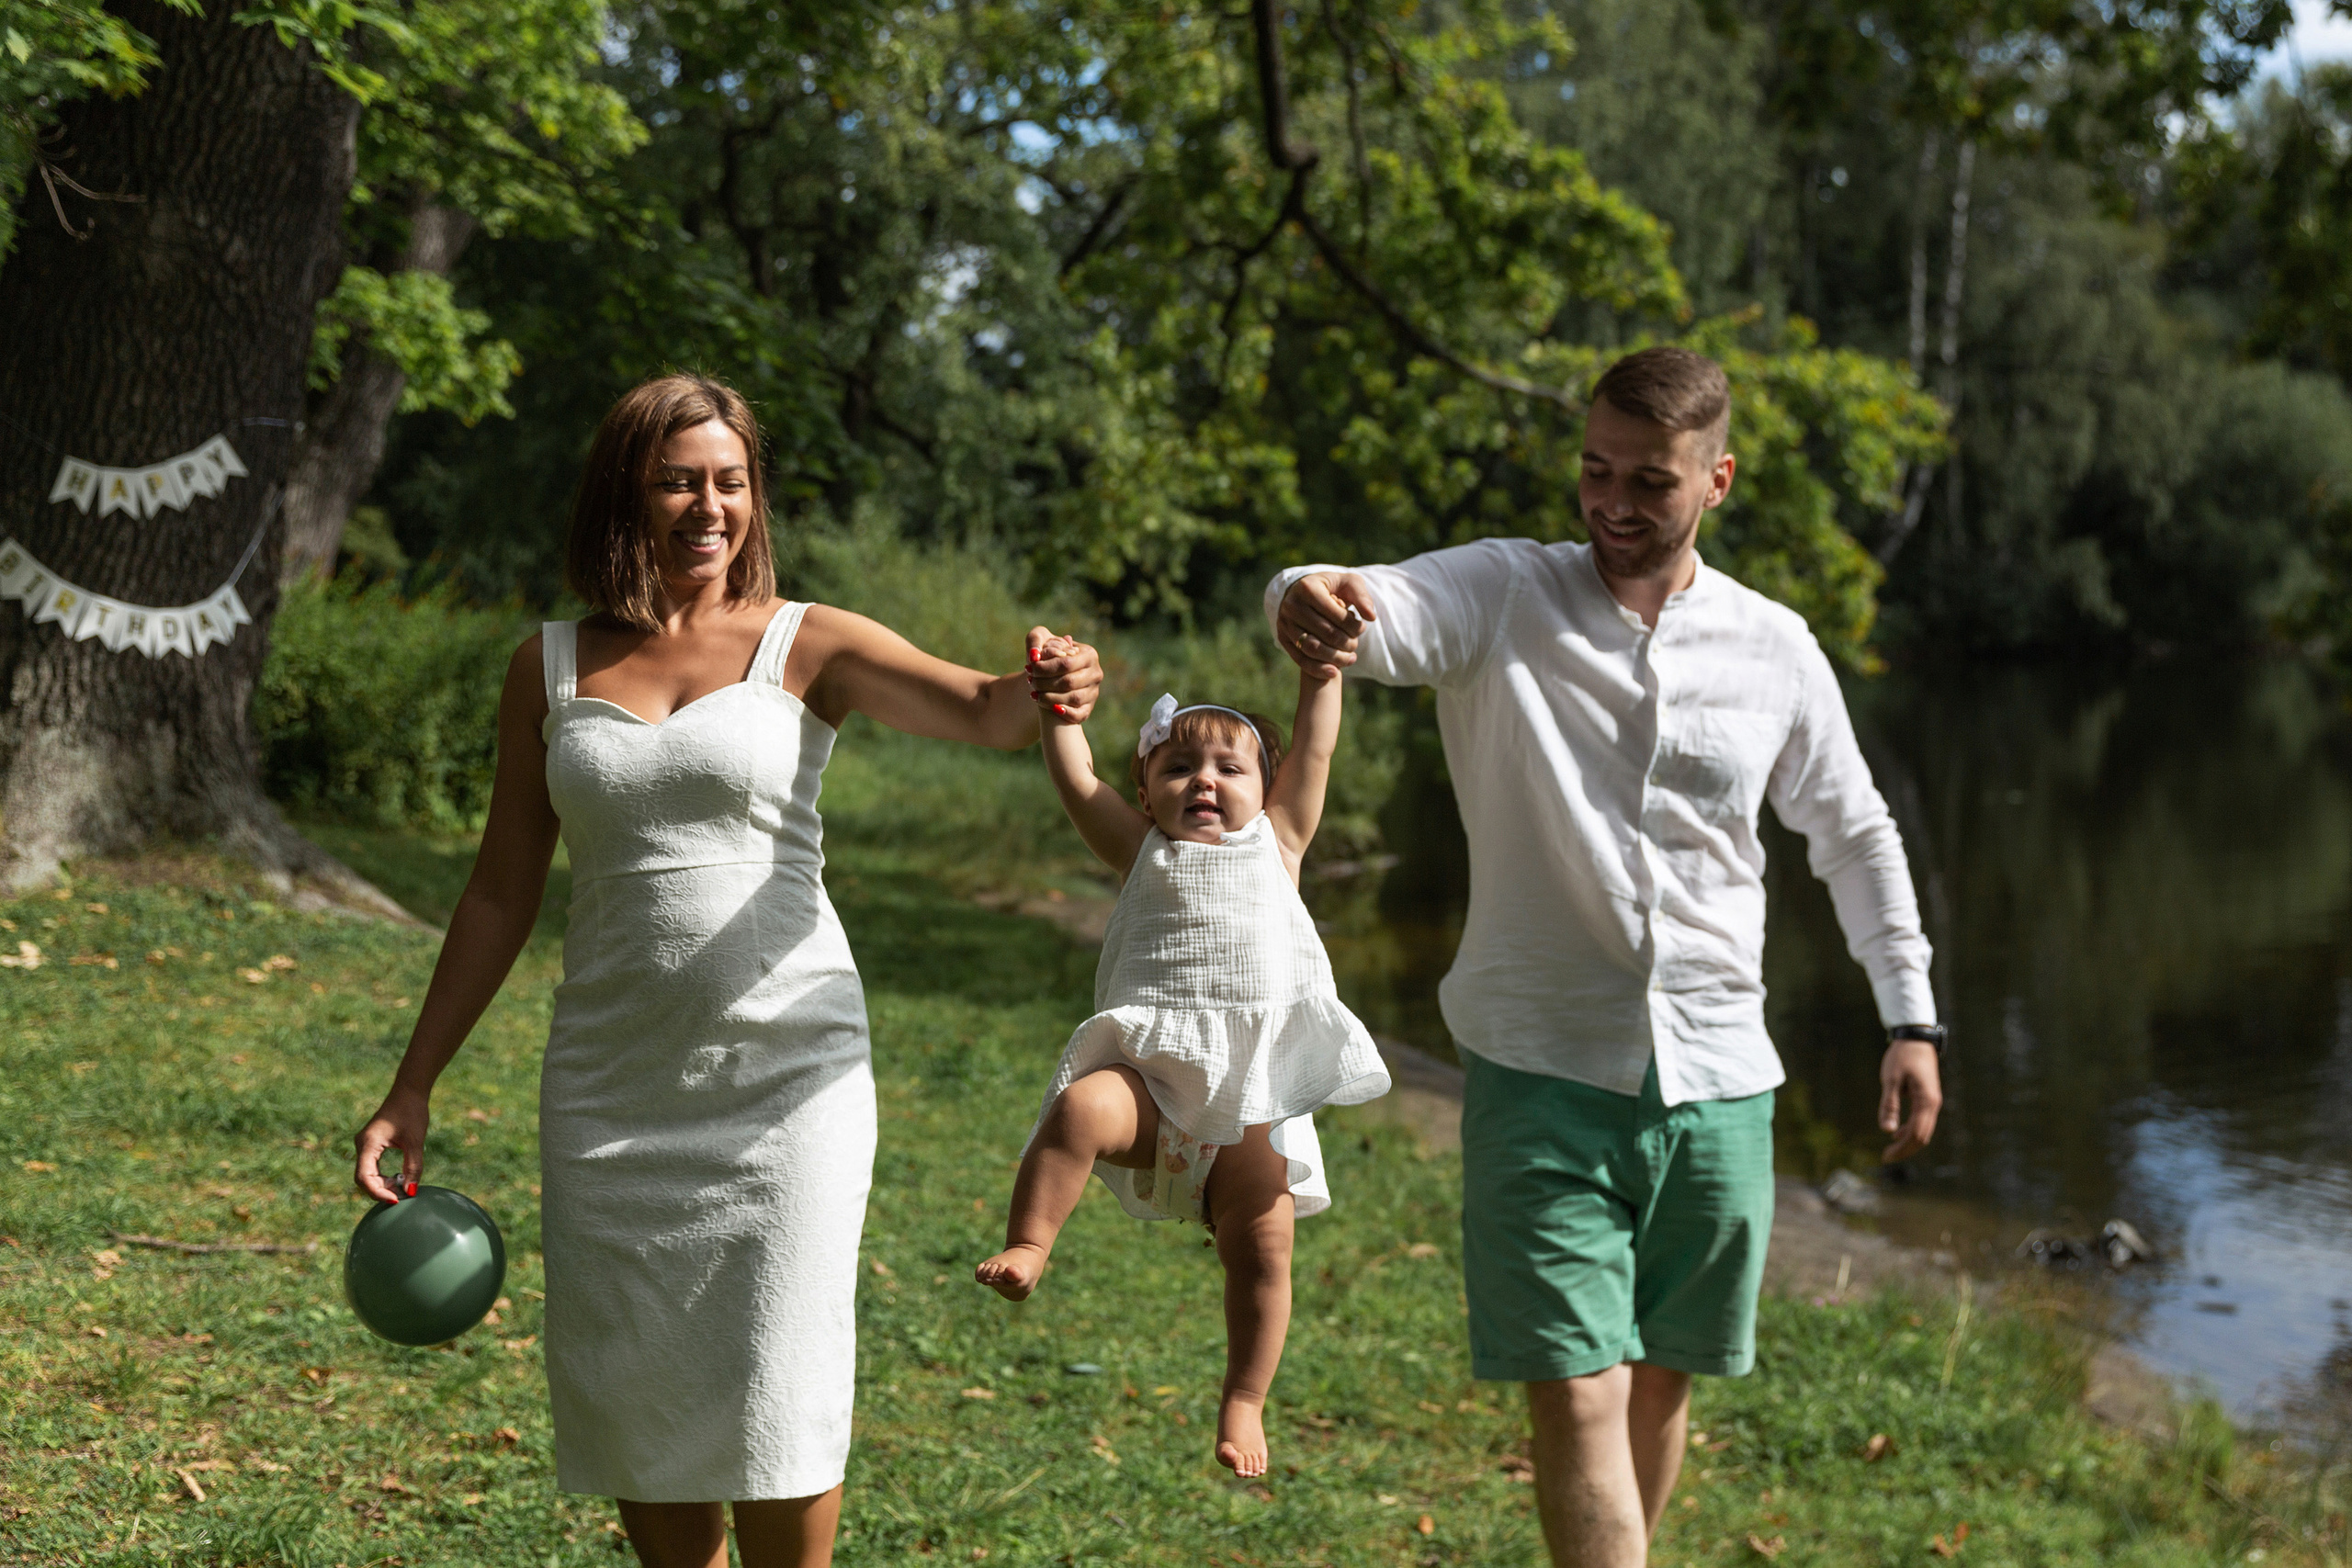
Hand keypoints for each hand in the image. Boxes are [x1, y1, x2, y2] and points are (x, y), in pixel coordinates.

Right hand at [354, 1084, 428, 1204]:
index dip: (378, 1192)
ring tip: (402, 1188)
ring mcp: (364, 1144)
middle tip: (401, 1197)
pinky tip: (398, 1179)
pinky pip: (371, 1166)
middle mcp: (361, 1144)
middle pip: (363, 1178)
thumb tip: (411, 1192)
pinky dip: (382, 1176)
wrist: (409, 1091)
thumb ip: (413, 1167)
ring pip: (366, 1173)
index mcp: (368, 1143)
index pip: (364, 1177)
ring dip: (382, 1184)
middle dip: (380, 1191)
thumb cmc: (412, 1112)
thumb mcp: (415, 1141)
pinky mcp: (371, 1144)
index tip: (396, 1200)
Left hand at [1026, 627, 1100, 722]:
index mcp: (1089, 654)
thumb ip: (1035, 640)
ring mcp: (1094, 692)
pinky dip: (1066, 713)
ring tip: (1033, 694)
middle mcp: (1095, 673)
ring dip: (1050, 698)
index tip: (1028, 668)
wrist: (1051, 673)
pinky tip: (1052, 708)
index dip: (1045, 668)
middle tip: (1030, 681)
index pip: (1066, 663)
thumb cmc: (1046, 654)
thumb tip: (1035, 655)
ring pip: (1074, 698)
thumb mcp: (1039, 639)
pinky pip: (1080, 714)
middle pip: (1069, 682)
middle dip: (1045, 683)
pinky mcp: (1089, 708)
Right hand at [1277, 573, 1377, 677]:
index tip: (1362, 628)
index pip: (1335, 613)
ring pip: (1311, 648)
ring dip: (1335, 658)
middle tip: (1356, 645)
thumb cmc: (1331, 588)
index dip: (1353, 625)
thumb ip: (1362, 597)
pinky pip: (1300, 659)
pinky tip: (1334, 672)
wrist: (1304, 593)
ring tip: (1350, 659)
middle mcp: (1291, 605)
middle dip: (1346, 642)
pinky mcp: (1282, 637)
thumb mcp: (1348, 583)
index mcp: (1307, 587)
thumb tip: (1370, 617)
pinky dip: (1318, 669)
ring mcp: (1284, 622)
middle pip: (1324, 632)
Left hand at [1877, 1040, 1941, 1163]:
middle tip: (1885, 1157)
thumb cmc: (1902, 1057)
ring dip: (1907, 1141)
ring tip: (1889, 1149)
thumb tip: (1887, 1130)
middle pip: (1922, 1136)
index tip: (1885, 1156)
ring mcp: (1932, 1102)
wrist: (1915, 1039)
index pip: (1916, 1134)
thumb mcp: (1891, 1080)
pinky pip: (1921, 1121)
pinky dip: (1909, 1130)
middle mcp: (1933, 1105)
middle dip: (1904, 1149)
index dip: (1902, 1148)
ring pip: (1922, 1130)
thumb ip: (1889, 1105)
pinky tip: (1895, 1133)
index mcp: (1926, 1102)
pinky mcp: (1927, 1098)